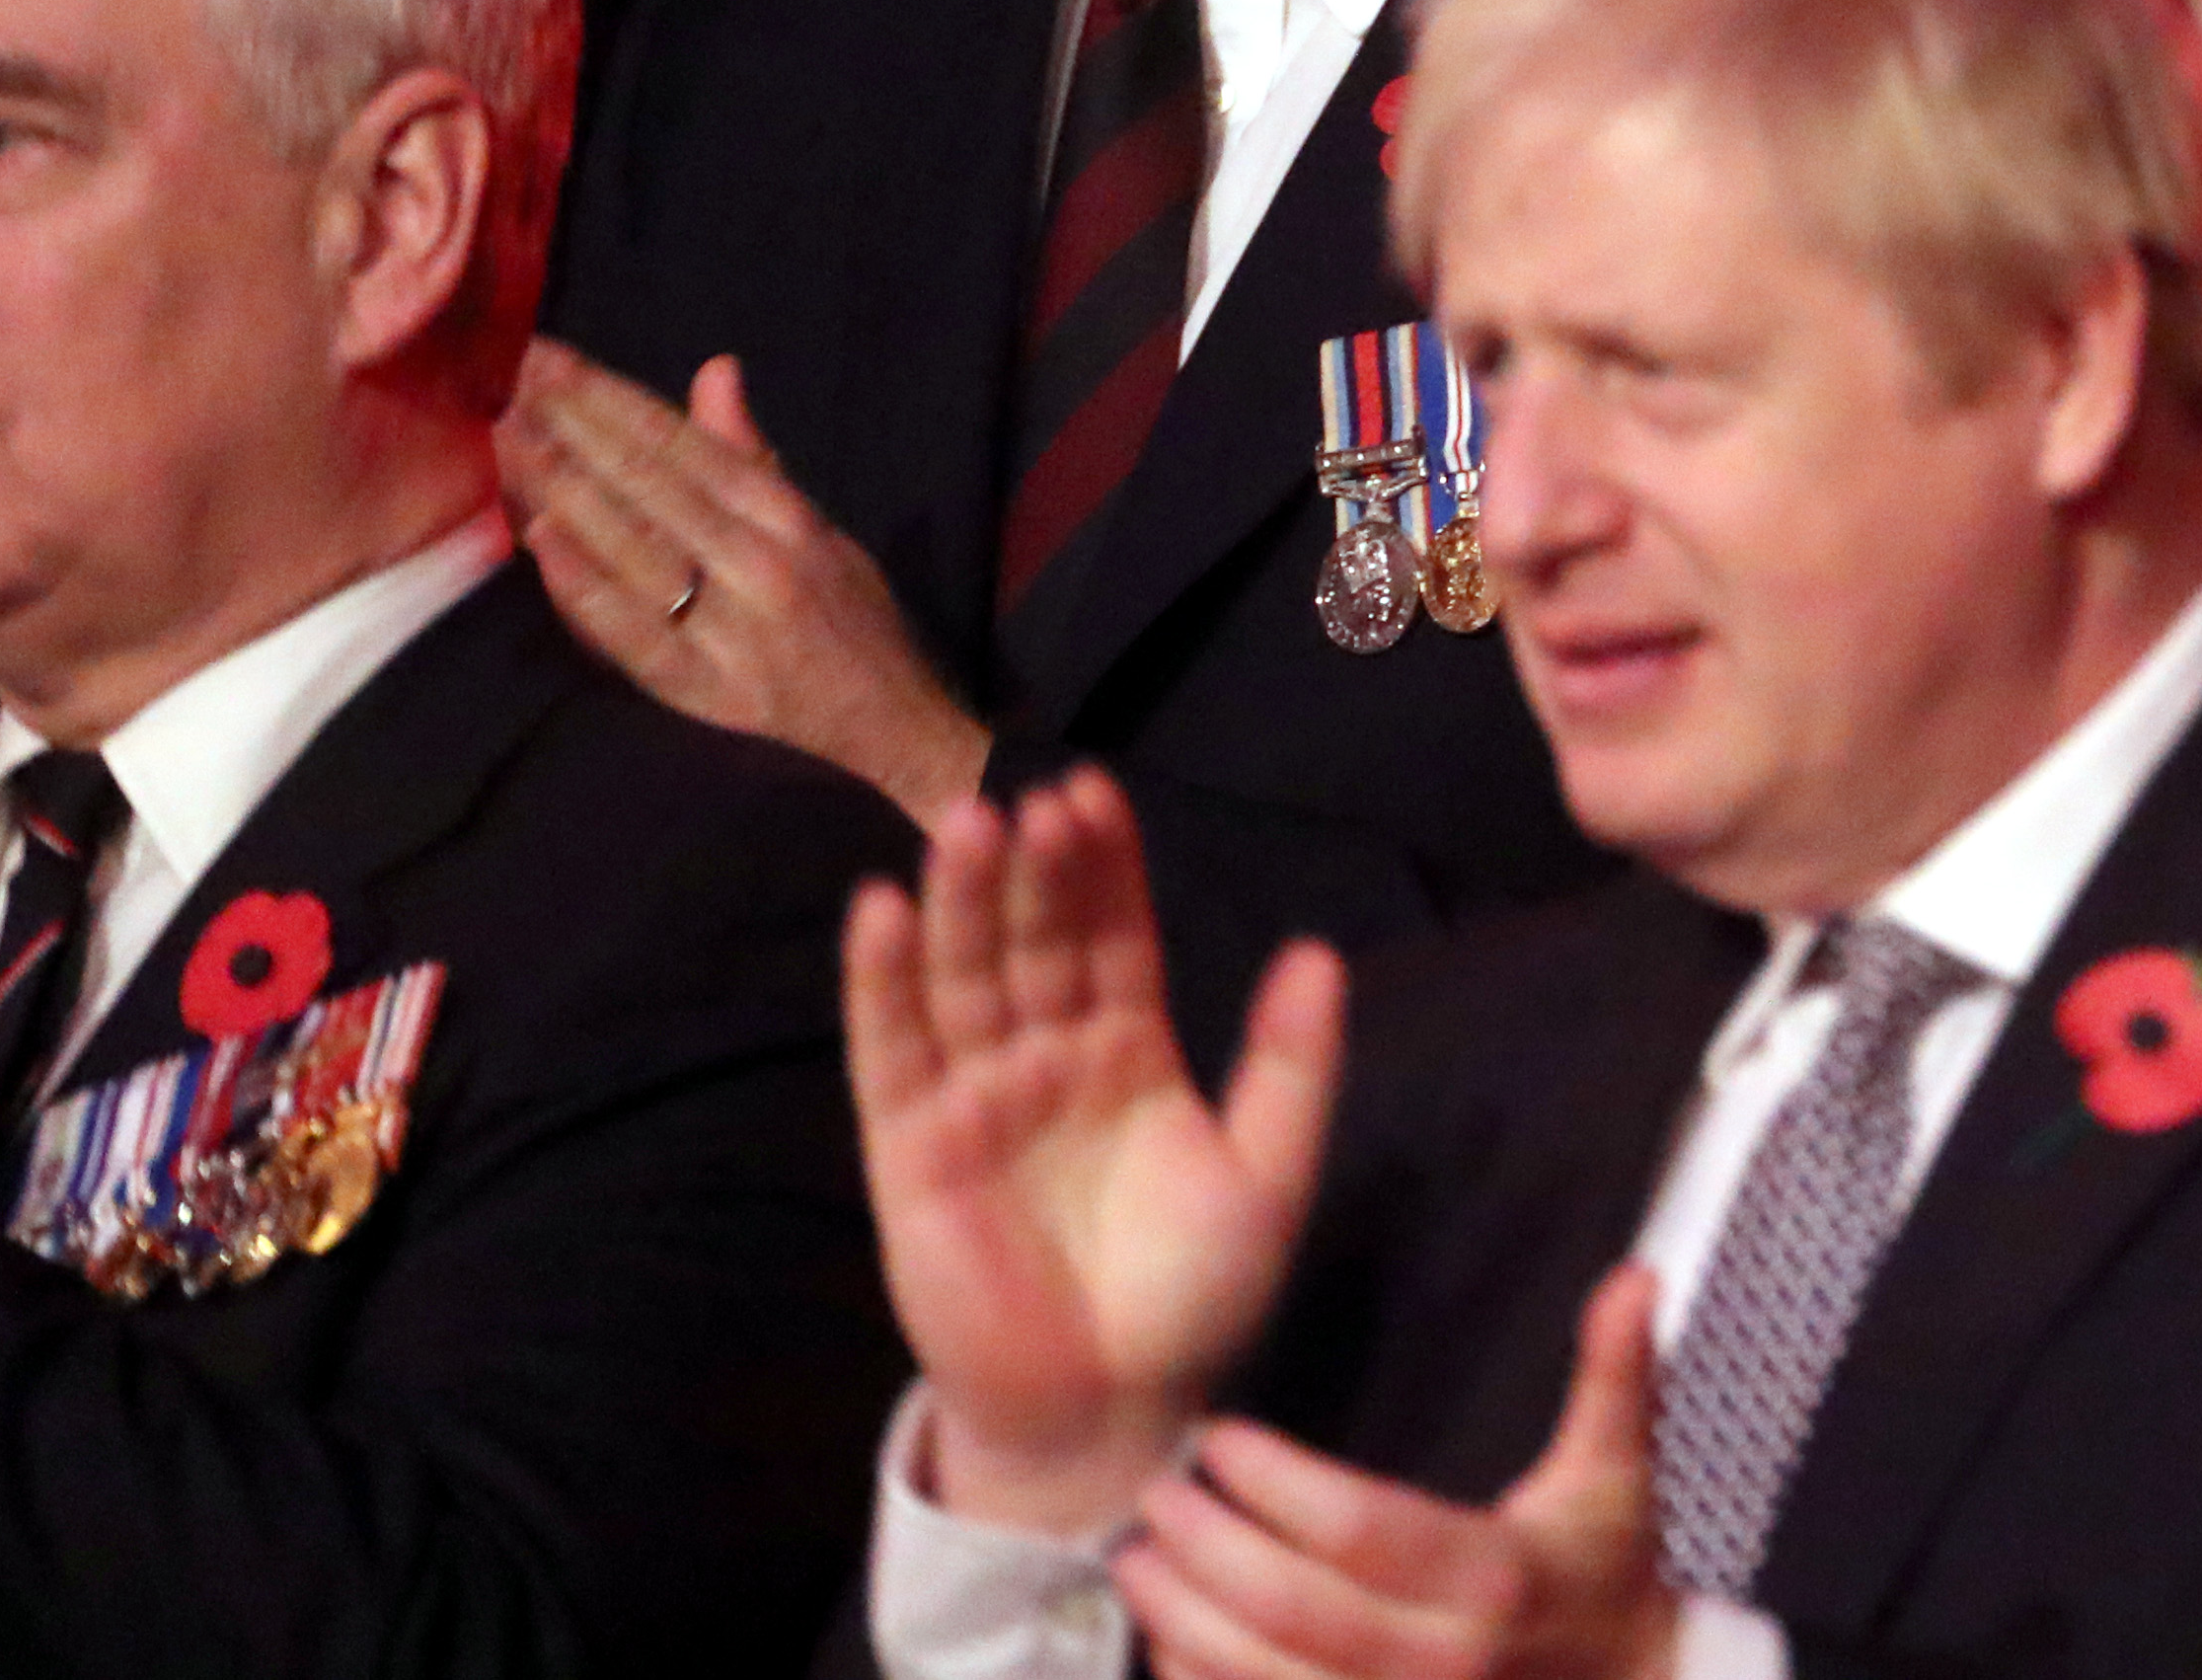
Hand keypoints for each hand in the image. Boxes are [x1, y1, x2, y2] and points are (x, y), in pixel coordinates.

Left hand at [502, 338, 991, 817]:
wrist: (888, 719)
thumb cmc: (847, 612)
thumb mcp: (815, 522)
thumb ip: (751, 453)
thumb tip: (714, 369)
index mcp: (786, 517)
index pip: (685, 445)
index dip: (613, 399)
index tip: (554, 358)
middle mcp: (758, 564)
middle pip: (653, 485)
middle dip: (577, 426)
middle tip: (514, 379)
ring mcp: (729, 629)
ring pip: (635, 548)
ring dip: (566, 490)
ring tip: (512, 442)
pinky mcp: (703, 689)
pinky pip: (633, 633)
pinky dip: (586, 586)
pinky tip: (542, 540)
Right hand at [846, 767, 1348, 1534]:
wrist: (1112, 1409)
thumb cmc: (1192, 1296)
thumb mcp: (1268, 1174)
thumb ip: (1292, 1065)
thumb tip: (1320, 950)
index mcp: (1129, 1048)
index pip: (1113, 932)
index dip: (1105, 866)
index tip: (1096, 792)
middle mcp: (1048, 1055)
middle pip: (1033, 939)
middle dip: (1033, 870)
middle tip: (1036, 798)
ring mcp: (976, 1096)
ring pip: (963, 977)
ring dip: (959, 901)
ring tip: (967, 824)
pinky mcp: (910, 1148)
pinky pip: (891, 1051)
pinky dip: (882, 981)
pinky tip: (881, 909)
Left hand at [1116, 1264, 1678, 1679]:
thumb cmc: (1608, 1569)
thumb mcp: (1619, 1469)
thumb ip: (1615, 1372)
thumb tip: (1637, 1278)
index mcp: (1496, 1577)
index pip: (1363, 1532)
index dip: (1280, 1486)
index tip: (1223, 1441)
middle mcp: (1442, 1660)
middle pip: (1296, 1612)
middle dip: (1209, 1552)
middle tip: (1157, 1495)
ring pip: (1268, 1679)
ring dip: (1187, 1623)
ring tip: (1137, 1561)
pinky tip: (1166, 1640)